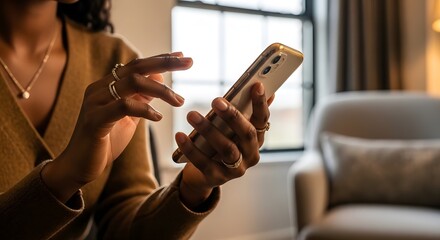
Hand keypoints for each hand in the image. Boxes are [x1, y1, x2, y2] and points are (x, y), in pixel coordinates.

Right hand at [43, 52, 192, 201]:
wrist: (79, 166)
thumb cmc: (106, 141)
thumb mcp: (129, 117)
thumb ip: (141, 97)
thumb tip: (159, 79)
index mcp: (107, 85)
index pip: (137, 65)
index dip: (161, 59)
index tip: (183, 55)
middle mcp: (99, 88)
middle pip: (136, 67)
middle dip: (165, 63)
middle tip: (189, 62)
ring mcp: (95, 102)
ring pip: (132, 83)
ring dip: (161, 90)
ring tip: (179, 101)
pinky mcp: (95, 120)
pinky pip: (124, 107)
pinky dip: (145, 109)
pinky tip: (158, 117)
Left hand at [175, 82, 272, 208]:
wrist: (204, 175)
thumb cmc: (219, 143)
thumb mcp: (231, 127)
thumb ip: (244, 109)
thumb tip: (261, 86)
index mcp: (257, 139)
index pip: (263, 119)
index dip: (261, 103)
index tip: (257, 85)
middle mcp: (251, 155)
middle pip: (246, 134)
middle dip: (232, 116)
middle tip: (216, 100)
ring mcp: (236, 169)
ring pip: (226, 149)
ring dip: (209, 130)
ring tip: (192, 115)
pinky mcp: (217, 178)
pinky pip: (204, 162)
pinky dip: (191, 149)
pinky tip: (180, 135)